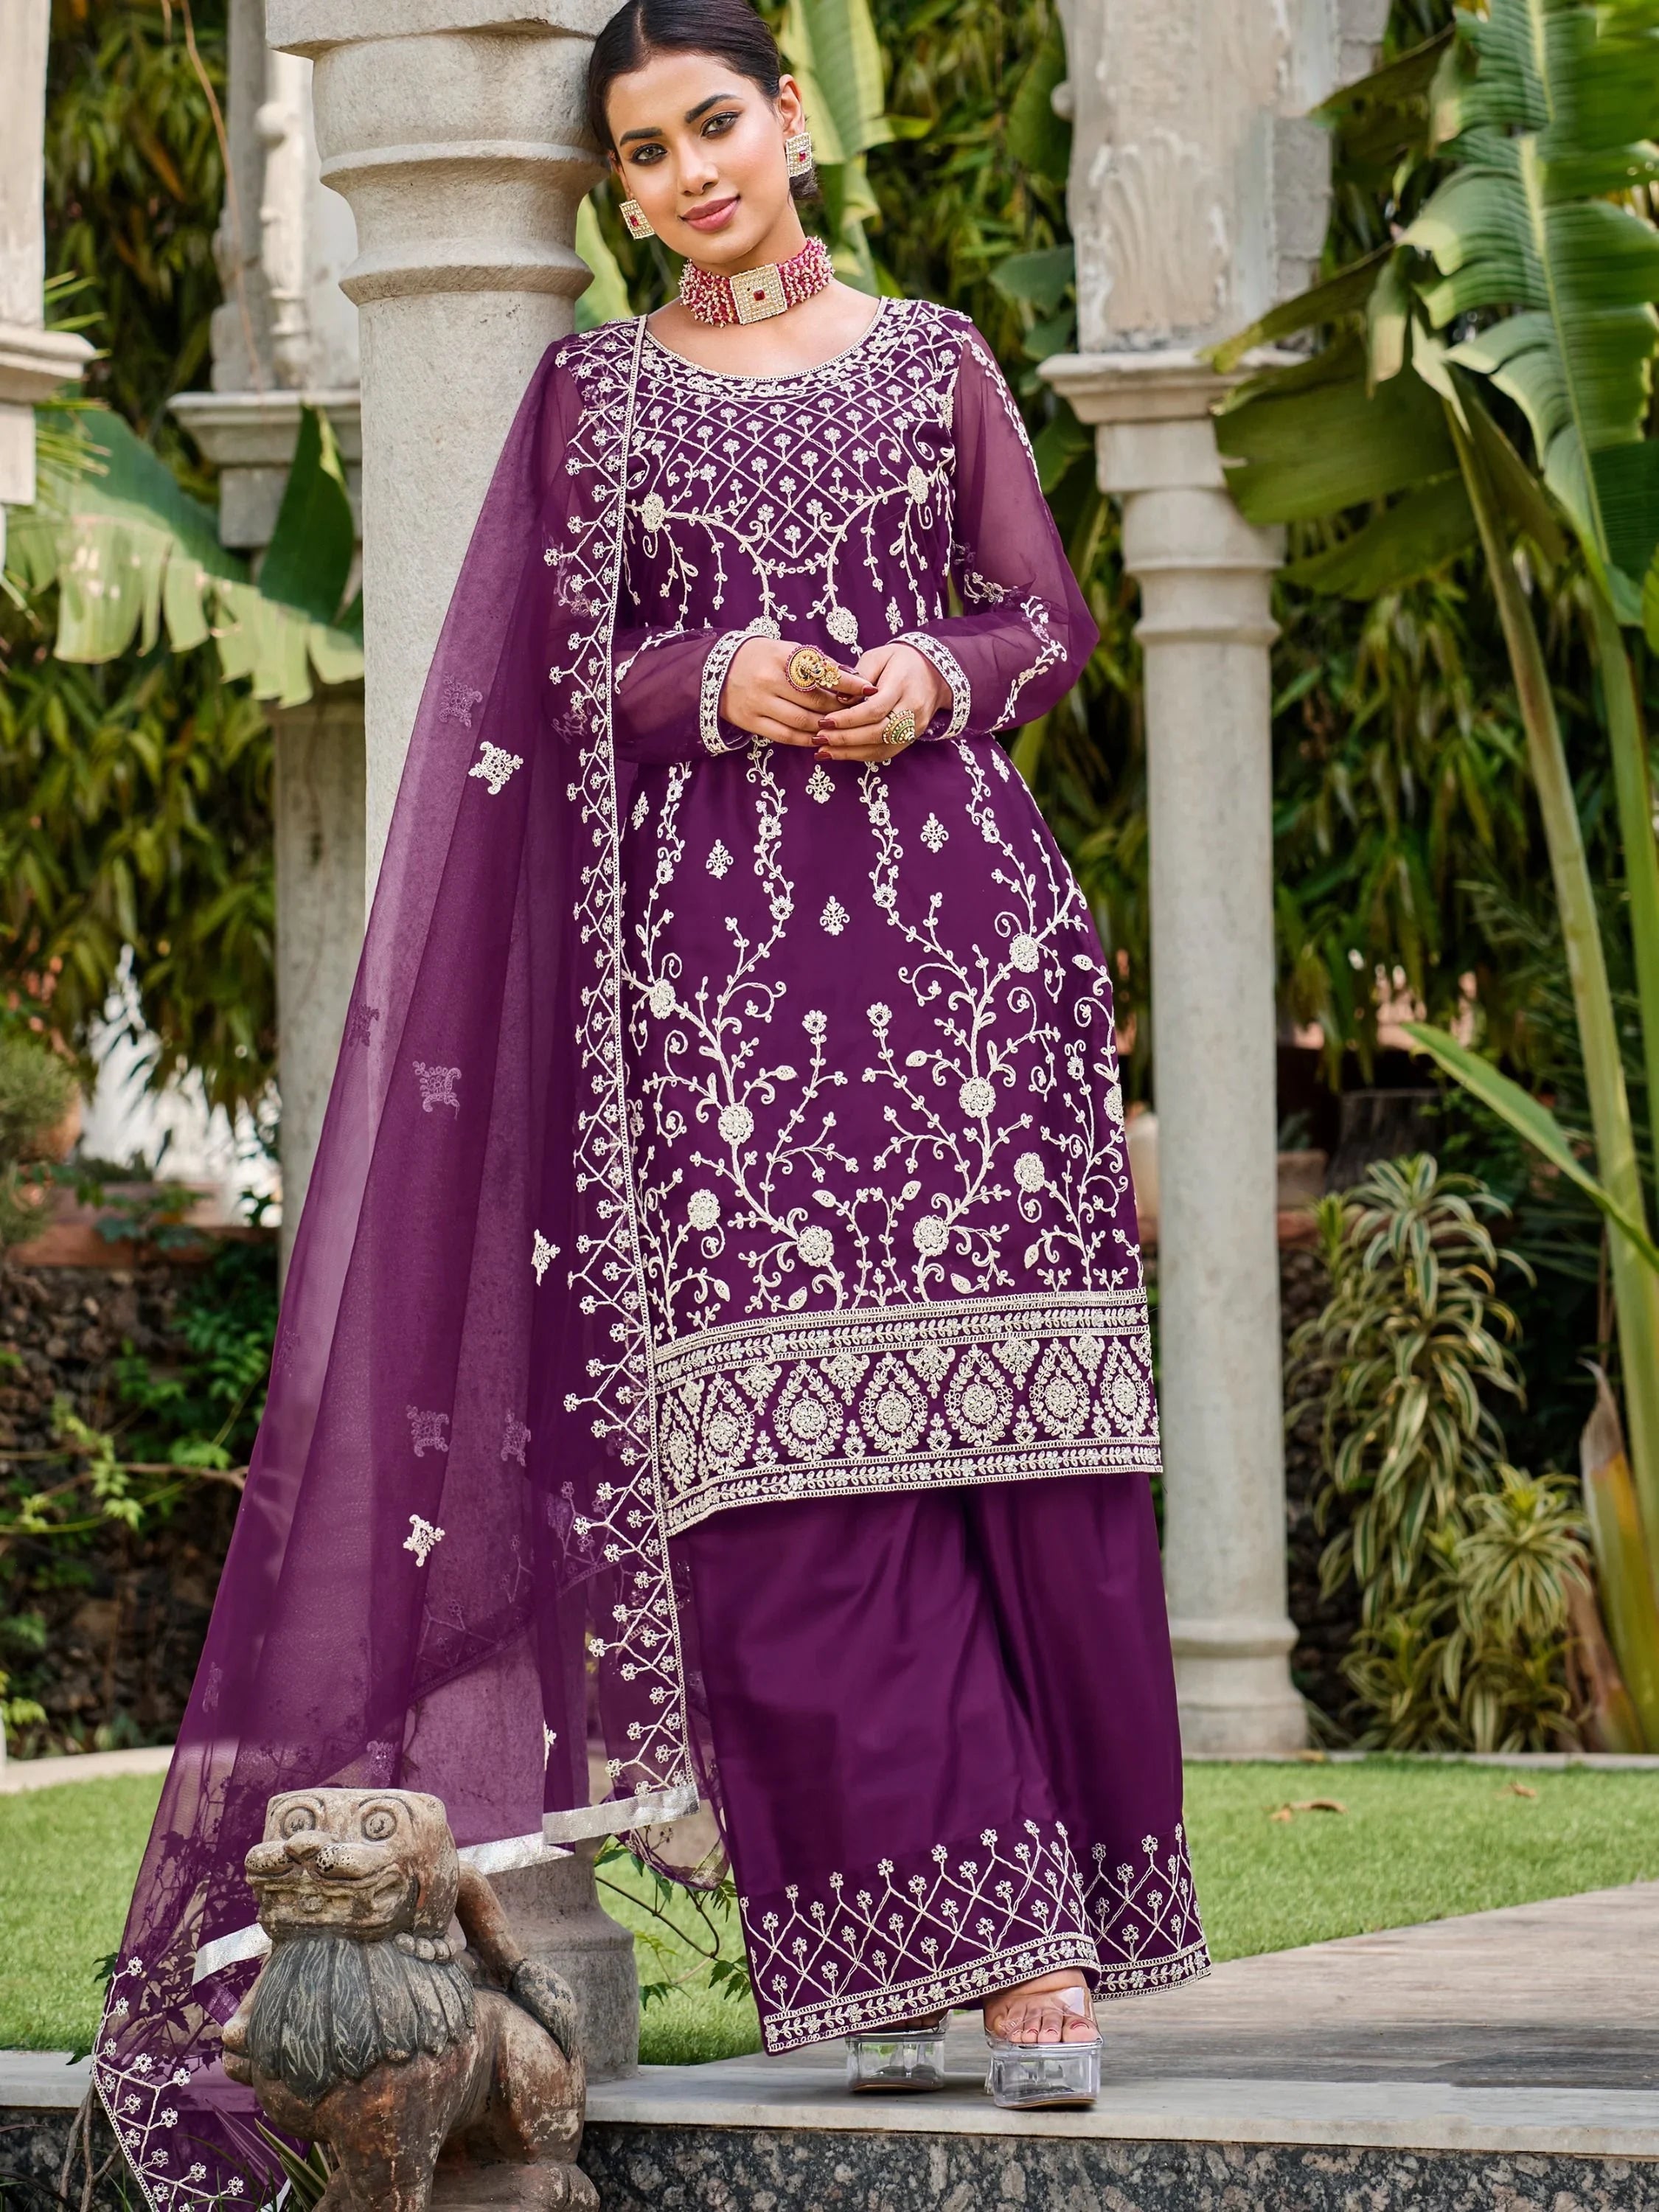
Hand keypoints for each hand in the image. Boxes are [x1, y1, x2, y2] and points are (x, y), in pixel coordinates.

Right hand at [719, 636, 874, 745]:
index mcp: (782, 657)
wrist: (717, 669)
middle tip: (858, 711)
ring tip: (841, 727)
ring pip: (803, 722)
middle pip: (816, 701)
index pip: (823, 672)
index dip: (849, 683)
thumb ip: (817, 664)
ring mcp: (759, 703)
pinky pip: (786, 736)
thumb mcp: (787, 650)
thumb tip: (853, 676)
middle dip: (841, 708)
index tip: (869, 689)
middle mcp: (770, 680)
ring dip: (827, 727)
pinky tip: (820, 737)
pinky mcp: (752, 722)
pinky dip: (807, 739)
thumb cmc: (762, 657)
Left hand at [814, 642, 950, 760]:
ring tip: (823, 751)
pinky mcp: (911, 738)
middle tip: (819, 738)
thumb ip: (858, 677)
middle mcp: (912, 709)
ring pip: (881, 747)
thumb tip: (839, 700)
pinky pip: (885, 752)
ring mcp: (914, 727)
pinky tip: (840, 754)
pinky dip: (860, 756)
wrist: (933, 673)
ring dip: (849, 752)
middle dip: (845, 738)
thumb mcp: (878, 657)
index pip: (874, 709)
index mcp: (902, 685)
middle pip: (878, 732)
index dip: (848, 719)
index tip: (824, 721)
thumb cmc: (899, 661)